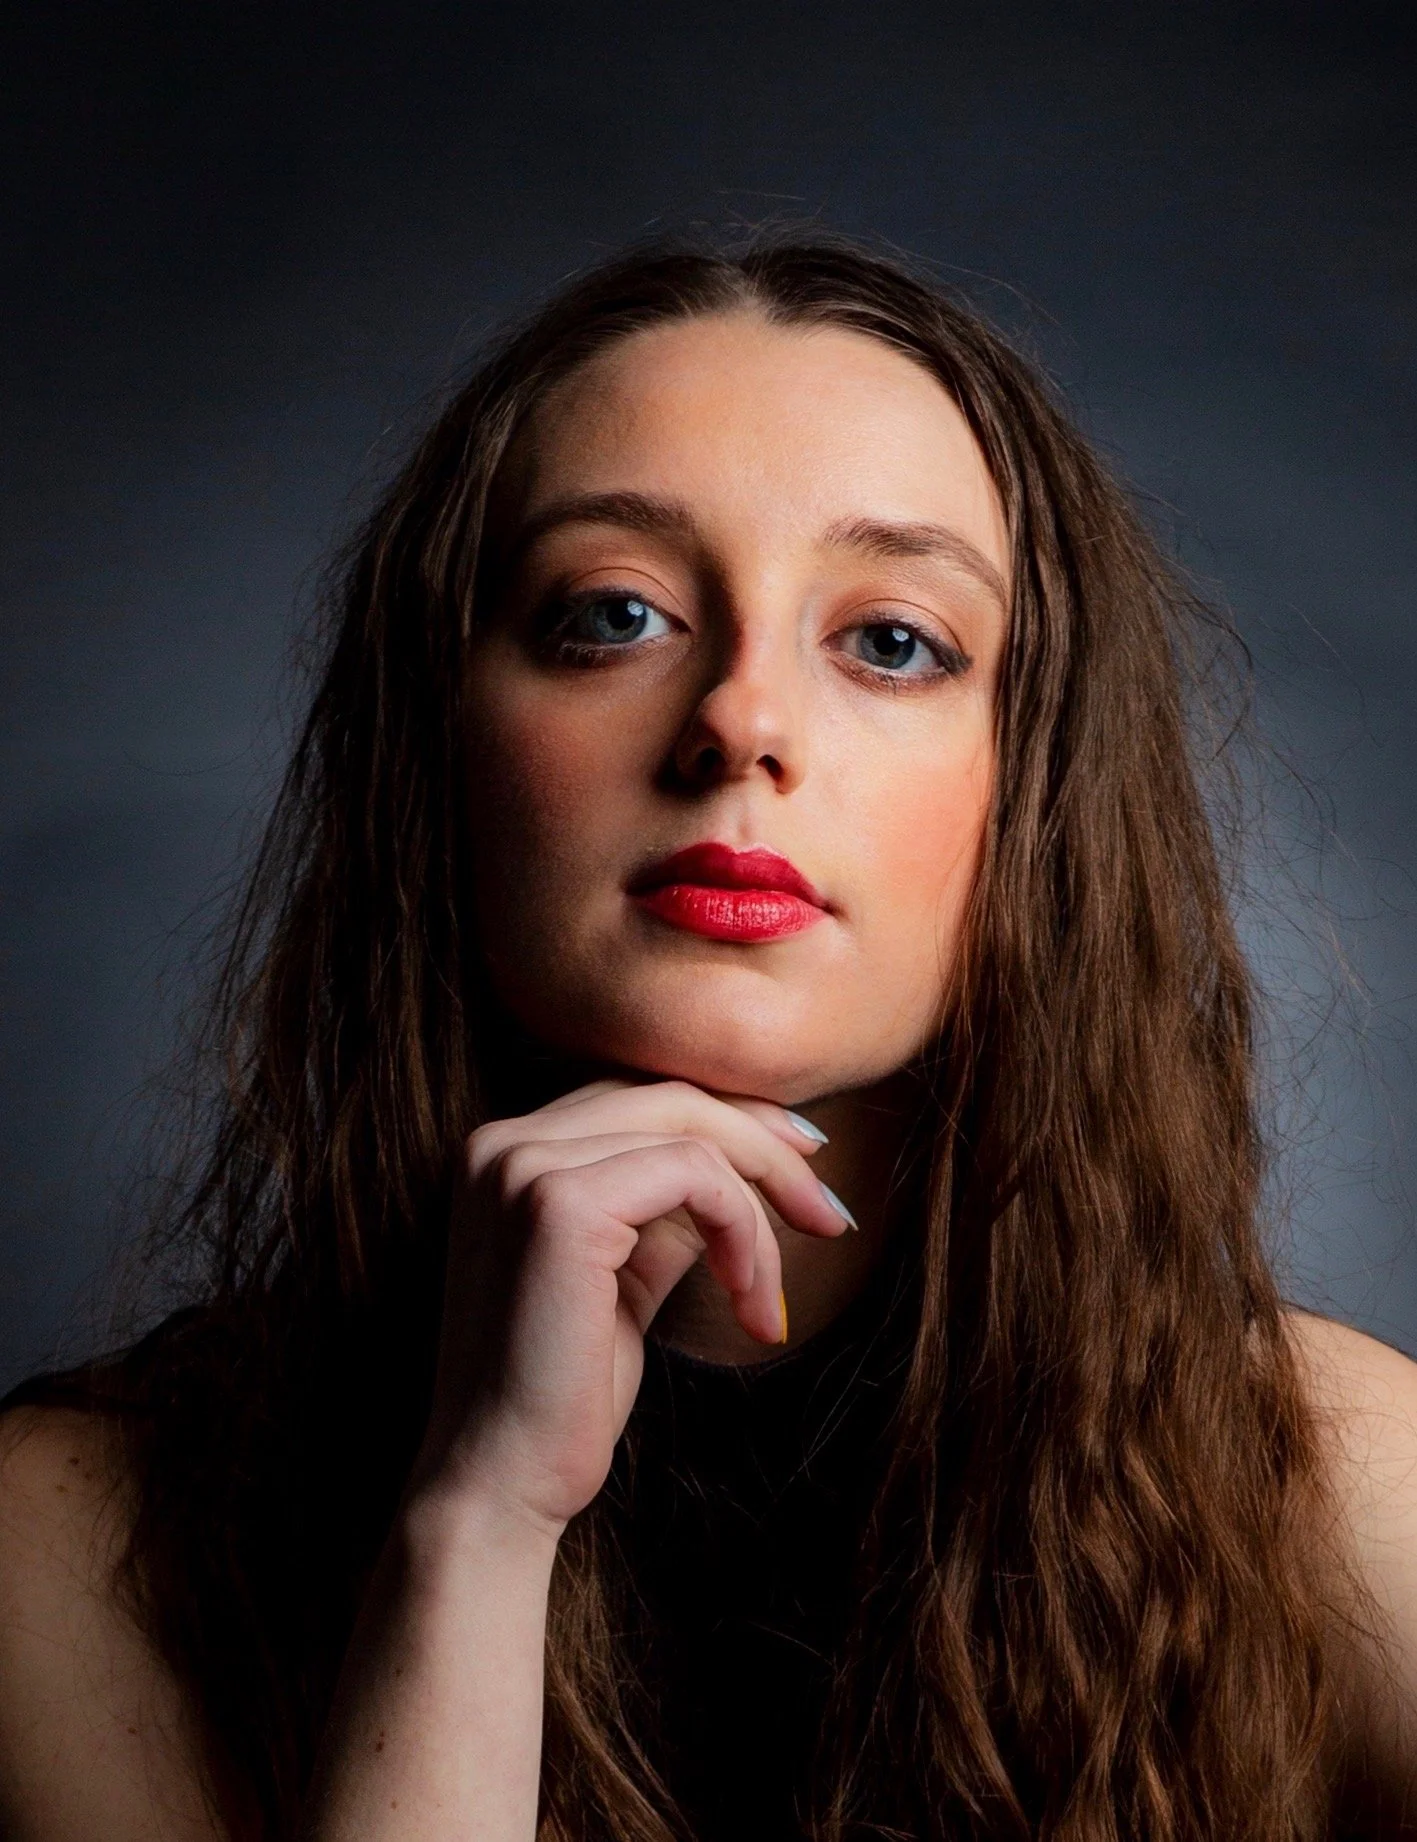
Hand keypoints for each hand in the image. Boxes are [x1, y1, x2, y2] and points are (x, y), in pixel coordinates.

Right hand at [411, 1078, 845, 1538]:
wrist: (499, 1483)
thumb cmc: (564, 1394)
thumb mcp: (625, 1281)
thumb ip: (663, 1217)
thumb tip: (739, 1174)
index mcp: (507, 1151)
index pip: (641, 1097)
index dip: (734, 1121)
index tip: (804, 1166)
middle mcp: (504, 1142)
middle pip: (673, 1098)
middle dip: (768, 1149)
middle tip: (830, 1215)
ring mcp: (525, 1165)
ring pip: (693, 1132)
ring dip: (761, 1206)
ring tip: (770, 1293)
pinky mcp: (561, 1203)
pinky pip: (695, 1174)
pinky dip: (742, 1229)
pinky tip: (749, 1298)